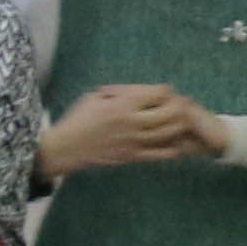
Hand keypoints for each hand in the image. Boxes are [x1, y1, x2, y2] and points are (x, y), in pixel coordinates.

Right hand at [41, 82, 220, 173]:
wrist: (66, 147)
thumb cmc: (78, 119)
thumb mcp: (94, 97)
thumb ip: (119, 93)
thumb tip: (138, 91)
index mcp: (122, 105)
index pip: (158, 93)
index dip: (165, 89)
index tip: (165, 91)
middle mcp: (132, 123)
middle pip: (170, 112)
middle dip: (180, 105)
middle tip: (180, 104)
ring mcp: (134, 141)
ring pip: (170, 132)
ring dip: (180, 125)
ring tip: (180, 120)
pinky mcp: (133, 156)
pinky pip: (161, 154)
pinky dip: (173, 148)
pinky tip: (174, 142)